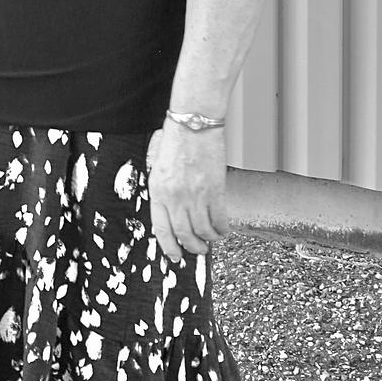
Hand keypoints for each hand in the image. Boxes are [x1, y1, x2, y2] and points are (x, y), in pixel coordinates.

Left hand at [146, 121, 229, 262]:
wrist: (193, 125)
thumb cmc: (175, 142)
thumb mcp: (159, 169)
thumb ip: (164, 192)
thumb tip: (173, 214)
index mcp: (158, 192)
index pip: (162, 229)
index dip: (169, 246)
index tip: (175, 256)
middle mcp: (175, 197)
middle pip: (184, 233)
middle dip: (192, 247)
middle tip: (199, 251)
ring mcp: (195, 195)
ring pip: (203, 230)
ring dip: (209, 239)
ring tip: (212, 240)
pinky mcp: (215, 190)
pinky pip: (219, 218)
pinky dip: (222, 228)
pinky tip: (224, 229)